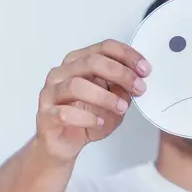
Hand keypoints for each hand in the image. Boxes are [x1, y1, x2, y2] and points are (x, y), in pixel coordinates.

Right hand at [35, 39, 150, 163]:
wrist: (64, 144)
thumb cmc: (88, 118)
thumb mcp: (114, 100)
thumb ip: (124, 88)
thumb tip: (140, 78)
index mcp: (79, 62)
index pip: (104, 47)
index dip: (127, 55)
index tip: (145, 69)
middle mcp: (62, 72)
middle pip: (92, 62)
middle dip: (121, 73)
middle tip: (139, 87)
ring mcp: (51, 93)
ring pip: (76, 85)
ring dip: (105, 97)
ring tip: (122, 108)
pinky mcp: (45, 115)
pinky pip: (65, 113)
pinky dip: (87, 118)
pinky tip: (99, 123)